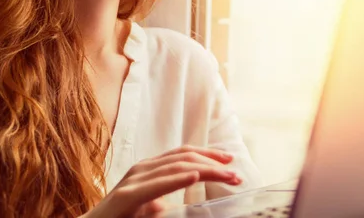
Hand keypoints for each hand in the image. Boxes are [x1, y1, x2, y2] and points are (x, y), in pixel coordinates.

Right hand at [80, 145, 241, 217]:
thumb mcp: (152, 208)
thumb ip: (168, 202)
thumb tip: (193, 207)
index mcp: (151, 169)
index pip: (185, 154)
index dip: (209, 154)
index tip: (231, 160)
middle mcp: (144, 168)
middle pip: (185, 157)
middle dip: (214, 163)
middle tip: (236, 175)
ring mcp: (135, 180)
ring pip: (176, 166)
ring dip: (206, 170)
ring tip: (226, 176)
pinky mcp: (127, 196)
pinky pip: (157, 184)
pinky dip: (178, 179)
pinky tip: (196, 177)